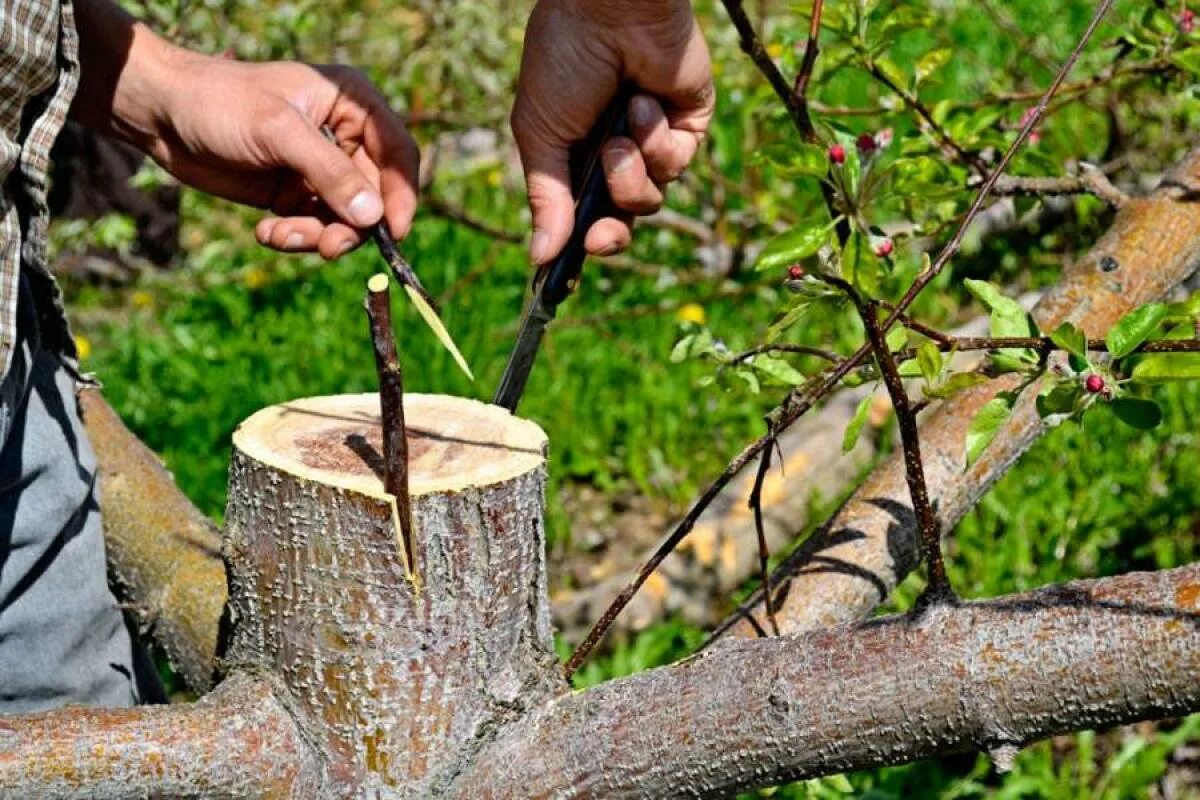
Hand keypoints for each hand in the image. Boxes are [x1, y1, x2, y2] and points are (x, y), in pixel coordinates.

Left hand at [149, 57, 418, 259]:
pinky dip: (295, 237)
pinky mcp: (297, 194)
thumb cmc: (220, 102)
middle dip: (351, 225)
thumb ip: (329, 174)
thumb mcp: (278, 132)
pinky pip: (315, 228)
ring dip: (318, 236)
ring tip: (281, 235)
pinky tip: (265, 231)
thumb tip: (373, 217)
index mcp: (352, 104)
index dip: (402, 194)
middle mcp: (345, 138)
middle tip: (325, 247)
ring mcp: (321, 169)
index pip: (398, 153)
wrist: (162, 114)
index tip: (394, 232)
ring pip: (346, 219)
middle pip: (375, 196)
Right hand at [512, 0, 713, 264]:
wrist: (610, 9)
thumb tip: (538, 256)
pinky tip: (646, 105)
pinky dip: (659, 143)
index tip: (562, 276)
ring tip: (620, 131)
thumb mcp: (540, 134)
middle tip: (600, 237)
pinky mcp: (688, 126)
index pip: (580, 216)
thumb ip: (545, 198)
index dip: (577, 244)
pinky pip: (677, 164)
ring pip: (649, 199)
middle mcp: (615, 153)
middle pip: (620, 221)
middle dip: (610, 233)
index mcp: (574, 155)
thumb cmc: (564, 61)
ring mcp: (654, 141)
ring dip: (630, 173)